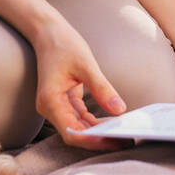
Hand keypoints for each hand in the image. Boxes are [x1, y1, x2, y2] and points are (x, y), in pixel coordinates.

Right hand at [32, 19, 129, 151]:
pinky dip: (95, 122)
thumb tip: (120, 110)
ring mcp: (56, 106)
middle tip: (125, 141)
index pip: (72, 132)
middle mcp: (50, 108)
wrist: (48, 32)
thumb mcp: (86, 64)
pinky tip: (112, 123)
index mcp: (50, 101)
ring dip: (99, 132)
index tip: (115, 141)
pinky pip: (80, 118)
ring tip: (122, 134)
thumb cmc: (63, 44)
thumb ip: (102, 88)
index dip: (93, 141)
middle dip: (99, 139)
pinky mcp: (63, 102)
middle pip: (75, 134)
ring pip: (79, 128)